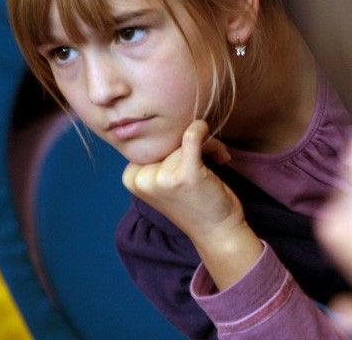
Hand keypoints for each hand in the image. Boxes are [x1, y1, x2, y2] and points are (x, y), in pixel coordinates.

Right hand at [122, 120, 262, 289]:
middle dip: (193, 144)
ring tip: (217, 162)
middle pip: (168, 140)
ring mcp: (163, 177)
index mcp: (132, 178)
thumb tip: (173, 118)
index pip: (152, 144)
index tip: (190, 159)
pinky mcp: (185, 174)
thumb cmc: (196, 203)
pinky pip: (193, 136)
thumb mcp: (165, 181)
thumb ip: (161, 157)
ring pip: (184, 139)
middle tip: (211, 159)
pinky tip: (220, 151)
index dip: (174, 146)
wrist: (217, 233)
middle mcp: (143, 179)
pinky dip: (204, 132)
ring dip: (208, 145)